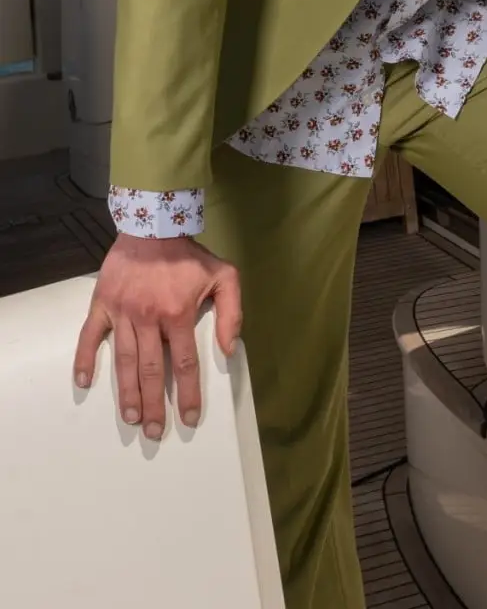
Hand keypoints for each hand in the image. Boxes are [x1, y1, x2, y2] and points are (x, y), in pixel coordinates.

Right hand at [73, 233, 241, 439]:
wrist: (153, 226)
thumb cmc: (189, 255)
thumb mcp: (224, 275)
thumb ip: (231, 312)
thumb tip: (229, 349)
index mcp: (178, 314)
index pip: (185, 363)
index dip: (188, 393)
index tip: (188, 418)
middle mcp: (148, 318)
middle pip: (152, 371)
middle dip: (153, 405)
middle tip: (153, 432)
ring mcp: (122, 313)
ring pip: (124, 361)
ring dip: (126, 393)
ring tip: (130, 419)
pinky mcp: (102, 304)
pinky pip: (89, 337)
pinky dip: (85, 360)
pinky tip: (84, 383)